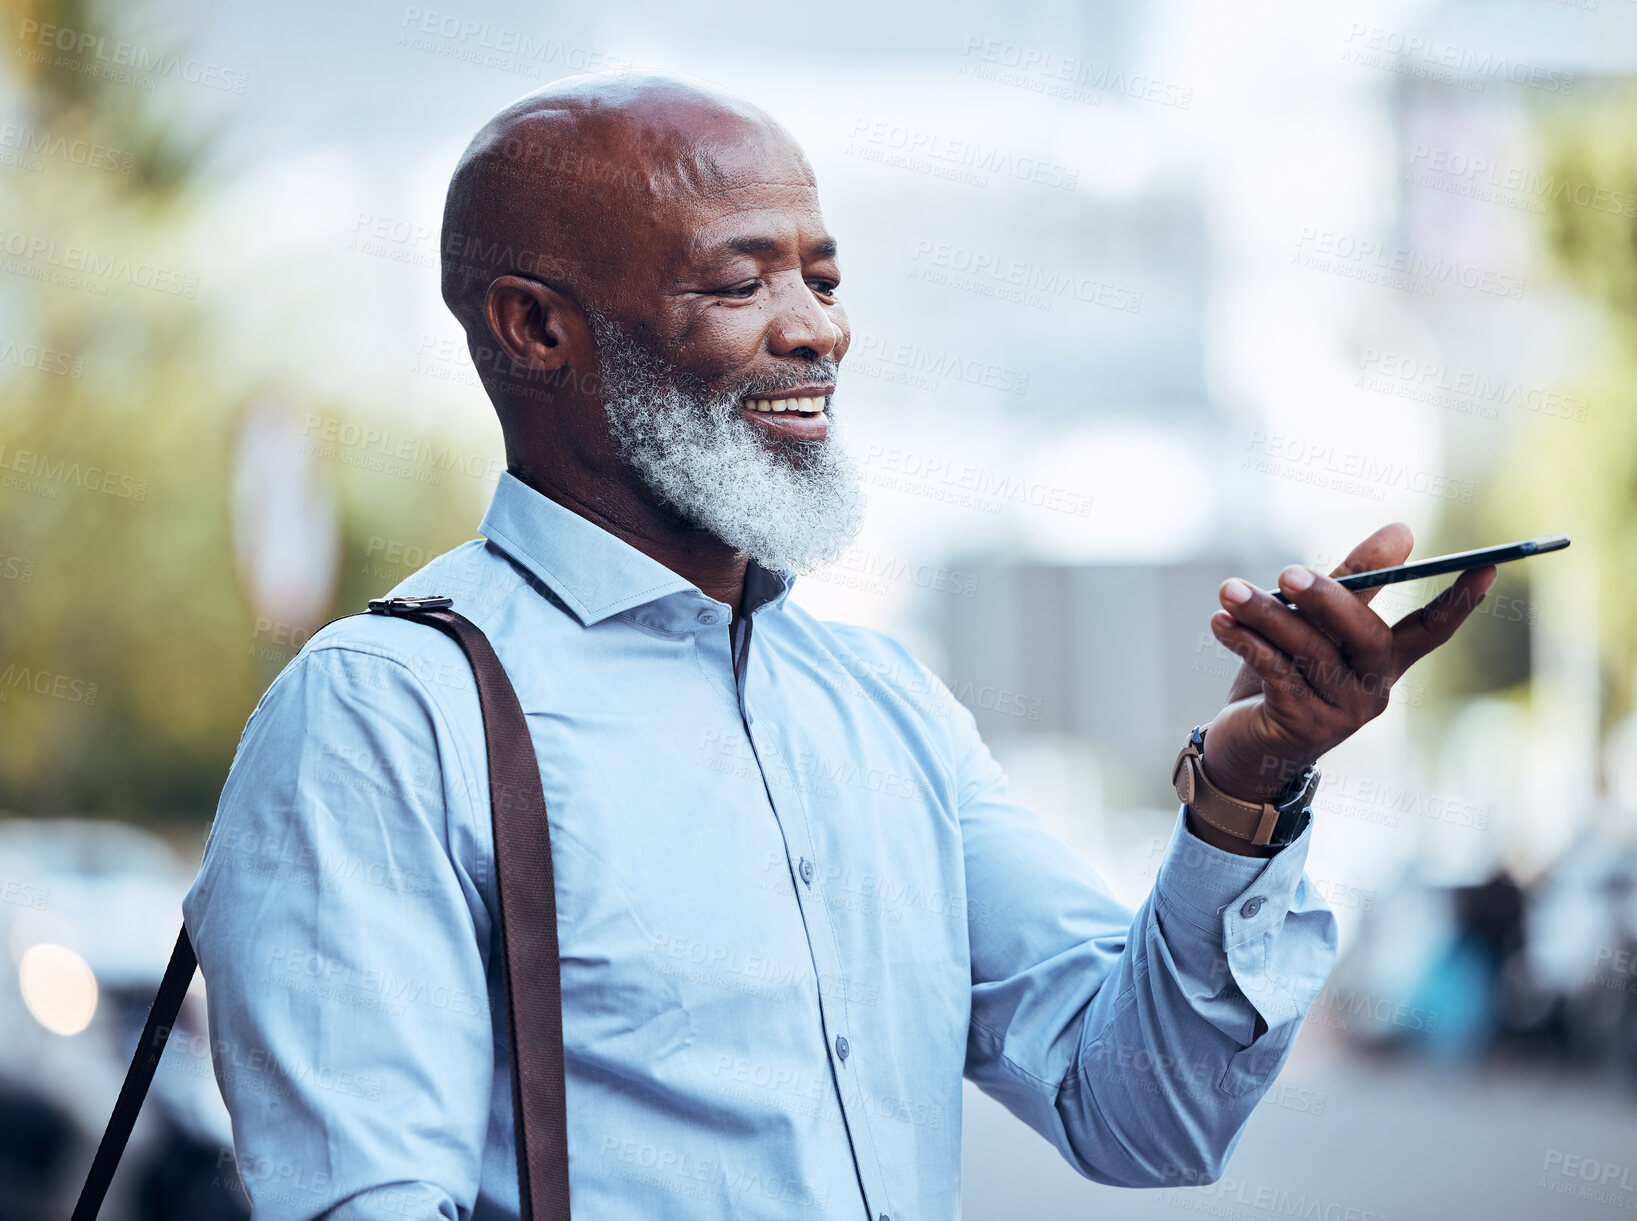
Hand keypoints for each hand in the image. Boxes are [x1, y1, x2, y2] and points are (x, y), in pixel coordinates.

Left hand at [1200, 522, 1496, 808]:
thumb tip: (1404, 531)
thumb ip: (1350, 581)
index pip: (1432, 630)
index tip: (1488, 565)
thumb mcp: (1311, 625)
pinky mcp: (1304, 728)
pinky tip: (1221, 622)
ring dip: (1266, 615)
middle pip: (1368, 636)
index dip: (1459, 601)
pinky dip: (1247, 642)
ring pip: (1311, 651)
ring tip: (1229, 589)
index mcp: (1383, 663)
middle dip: (1329, 598)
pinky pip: (1278, 673)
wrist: (1240, 749)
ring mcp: (1342, 714)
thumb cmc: (1279, 678)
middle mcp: (1372, 690)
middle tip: (1288, 571)